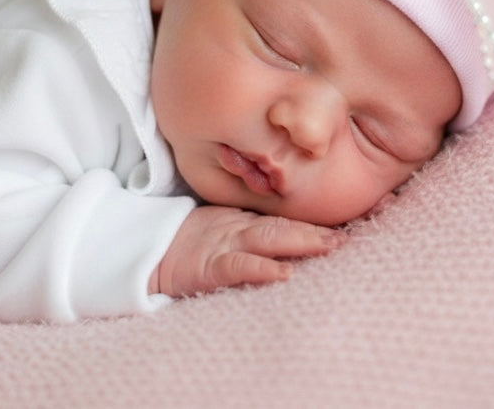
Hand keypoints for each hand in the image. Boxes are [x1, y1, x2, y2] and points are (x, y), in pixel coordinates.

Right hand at [150, 205, 344, 296]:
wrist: (146, 250)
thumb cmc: (190, 242)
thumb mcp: (225, 228)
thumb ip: (255, 228)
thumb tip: (293, 234)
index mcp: (246, 223)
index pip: (286, 220)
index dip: (316, 223)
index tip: (346, 227)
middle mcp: (241, 230)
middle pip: (284, 228)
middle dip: (317, 232)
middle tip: (346, 237)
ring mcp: (226, 245)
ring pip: (269, 240)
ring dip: (301, 242)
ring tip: (329, 246)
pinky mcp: (209, 266)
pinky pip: (239, 267)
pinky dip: (261, 269)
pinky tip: (283, 273)